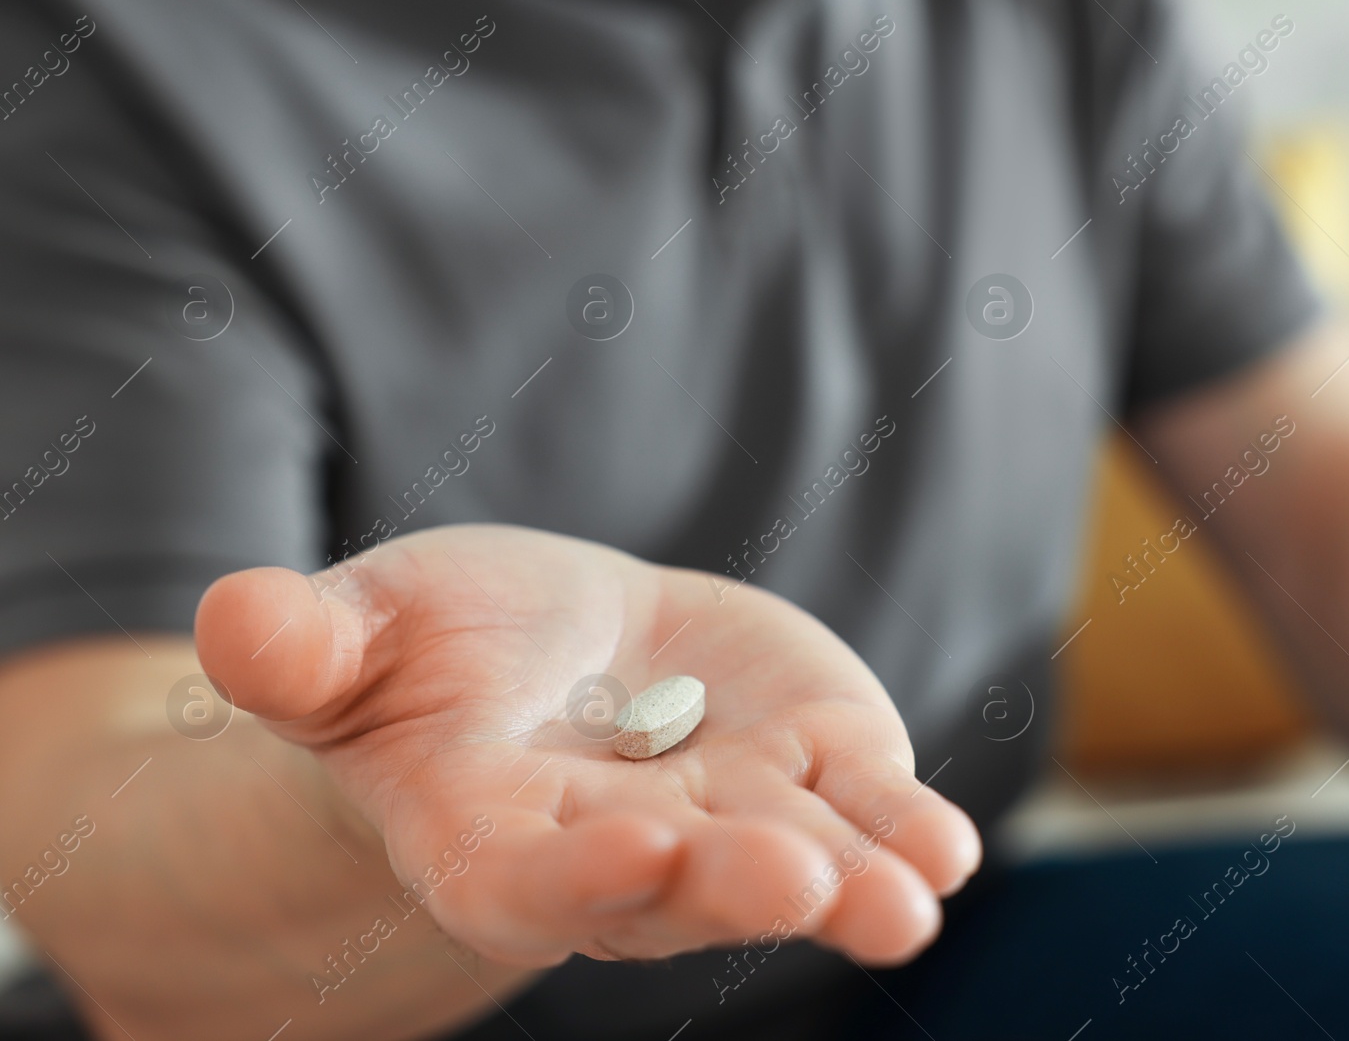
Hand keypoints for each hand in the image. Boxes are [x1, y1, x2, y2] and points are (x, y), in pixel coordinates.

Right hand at [196, 524, 980, 970]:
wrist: (558, 656)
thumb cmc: (436, 652)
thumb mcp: (363, 635)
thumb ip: (310, 648)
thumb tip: (235, 619)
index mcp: (493, 836)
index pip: (527, 875)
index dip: (577, 869)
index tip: (633, 847)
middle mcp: (621, 854)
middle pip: (678, 887)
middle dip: (734, 883)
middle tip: (796, 881)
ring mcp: (728, 821)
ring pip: (792, 863)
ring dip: (853, 879)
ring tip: (909, 895)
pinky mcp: (810, 773)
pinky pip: (863, 814)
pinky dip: (904, 829)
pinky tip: (945, 847)